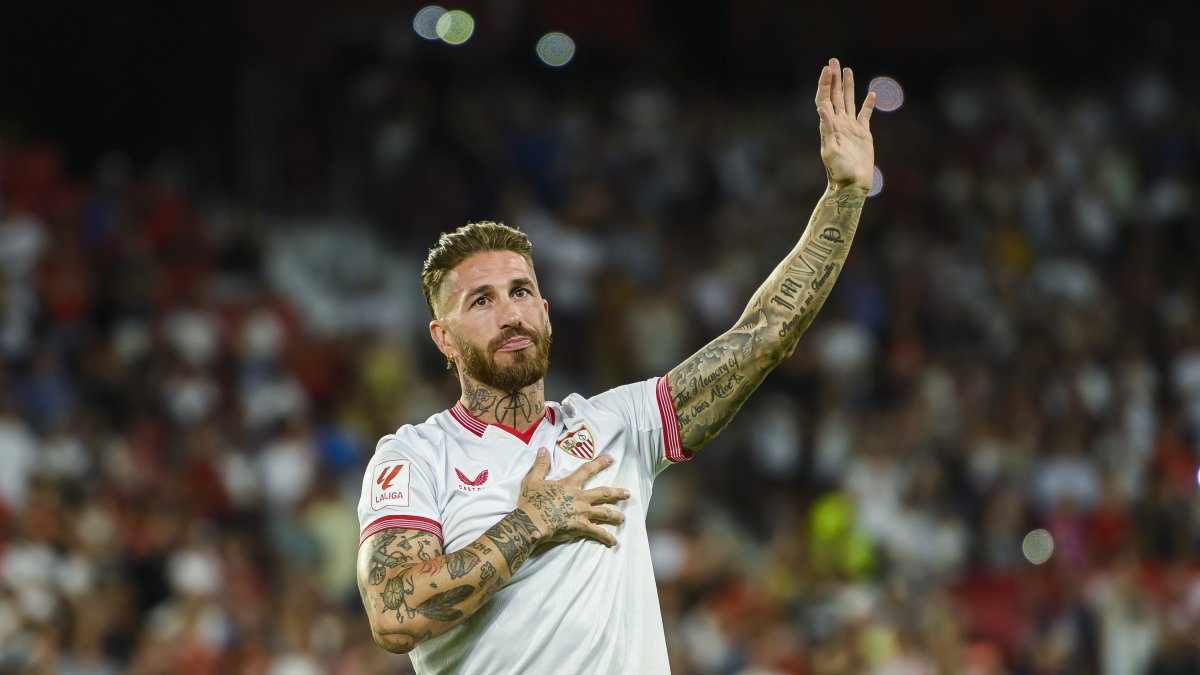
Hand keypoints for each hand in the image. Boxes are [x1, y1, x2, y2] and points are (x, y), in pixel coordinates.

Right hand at [516, 448, 629, 547]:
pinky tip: (613, 541)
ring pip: (605, 513)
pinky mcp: (581, 527)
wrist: (531, 522)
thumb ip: (540, 465)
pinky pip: (597, 532)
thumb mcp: (532, 480)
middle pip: (603, 493)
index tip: (611, 459)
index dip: (600, 463)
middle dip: (617, 493)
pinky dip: (606, 537)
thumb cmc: (531, 501)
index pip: (588, 470)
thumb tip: (542, 449)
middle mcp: (580, 497)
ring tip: (623, 518)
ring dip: (615, 515)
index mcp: (570, 484)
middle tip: (628, 494)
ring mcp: (583, 513)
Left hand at [815, 57, 875, 191]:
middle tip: (834, 61)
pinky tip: (871, 94)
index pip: (825, 99)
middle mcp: (838, 124)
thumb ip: (827, 129)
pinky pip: (865, 115)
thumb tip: (821, 108)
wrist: (852, 184)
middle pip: (835, 96)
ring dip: (848, 86)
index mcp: (829, 126)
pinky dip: (868, 104)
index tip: (827, 69)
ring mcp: (851, 128)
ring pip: (849, 101)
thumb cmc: (839, 171)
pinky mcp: (863, 134)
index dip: (825, 84)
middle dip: (834, 78)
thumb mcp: (831, 150)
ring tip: (847, 70)